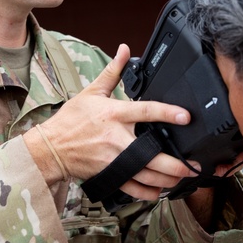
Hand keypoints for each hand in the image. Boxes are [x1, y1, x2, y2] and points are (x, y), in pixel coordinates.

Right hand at [26, 44, 198, 200]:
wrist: (50, 148)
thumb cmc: (71, 120)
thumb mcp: (91, 92)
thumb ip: (112, 71)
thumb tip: (124, 50)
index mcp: (114, 114)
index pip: (146, 111)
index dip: (168, 113)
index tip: (186, 117)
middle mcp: (116, 138)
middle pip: (152, 153)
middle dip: (175, 162)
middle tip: (192, 163)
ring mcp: (113, 160)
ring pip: (146, 174)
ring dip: (168, 178)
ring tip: (182, 176)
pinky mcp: (109, 175)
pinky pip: (133, 188)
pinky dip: (148, 192)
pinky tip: (160, 191)